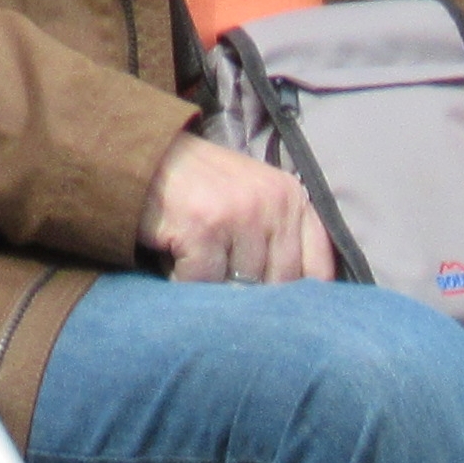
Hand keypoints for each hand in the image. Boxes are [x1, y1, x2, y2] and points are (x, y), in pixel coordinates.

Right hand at [138, 136, 337, 285]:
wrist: (146, 156)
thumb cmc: (202, 184)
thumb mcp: (255, 197)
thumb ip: (280, 238)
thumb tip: (295, 304)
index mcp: (292, 197)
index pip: (318, 269)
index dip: (297, 296)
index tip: (278, 306)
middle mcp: (272, 203)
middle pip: (278, 285)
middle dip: (250, 293)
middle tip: (222, 277)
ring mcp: (239, 215)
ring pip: (240, 287)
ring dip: (214, 286)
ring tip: (197, 260)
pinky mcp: (204, 228)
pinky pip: (203, 282)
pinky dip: (185, 280)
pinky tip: (177, 260)